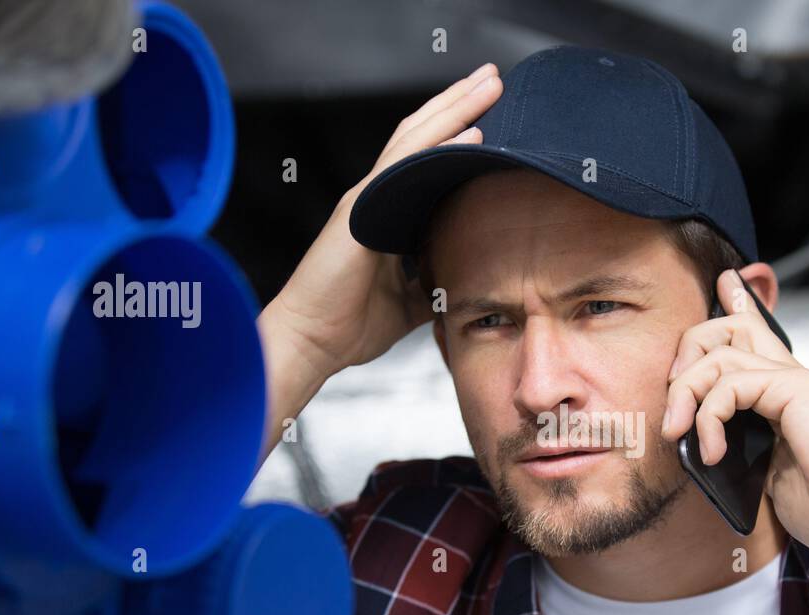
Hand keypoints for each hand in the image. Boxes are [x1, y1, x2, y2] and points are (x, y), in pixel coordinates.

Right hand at [266, 62, 503, 378]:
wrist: (313, 341)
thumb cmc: (351, 323)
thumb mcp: (409, 299)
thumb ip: (433, 280)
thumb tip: (464, 279)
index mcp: (385, 212)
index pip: (425, 157)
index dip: (454, 129)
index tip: (492, 111)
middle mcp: (376, 196)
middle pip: (422, 135)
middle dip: (460, 103)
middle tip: (495, 78)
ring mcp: (366, 198)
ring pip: (416, 139)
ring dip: (454, 108)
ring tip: (488, 84)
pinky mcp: (361, 211)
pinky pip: (403, 168)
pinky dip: (437, 146)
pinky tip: (470, 133)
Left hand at [660, 269, 808, 556]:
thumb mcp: (767, 476)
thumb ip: (740, 453)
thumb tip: (704, 452)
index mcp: (785, 395)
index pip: (755, 334)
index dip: (737, 305)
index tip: (726, 282)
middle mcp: (788, 377)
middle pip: (726, 328)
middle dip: (685, 355)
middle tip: (674, 408)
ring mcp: (791, 379)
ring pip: (717, 352)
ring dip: (684, 393)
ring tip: (679, 435)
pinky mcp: (793, 388)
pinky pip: (729, 382)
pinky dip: (709, 418)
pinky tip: (714, 452)